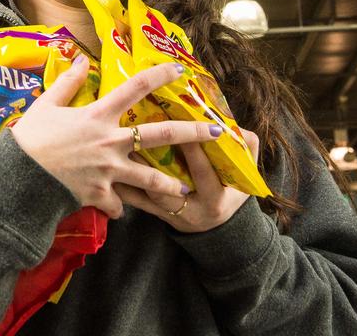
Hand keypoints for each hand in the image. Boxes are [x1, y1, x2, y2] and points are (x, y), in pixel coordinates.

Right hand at [12, 56, 221, 217]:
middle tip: (217, 132)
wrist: (17, 178)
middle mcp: (111, 142)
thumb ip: (66, 82)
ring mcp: (109, 171)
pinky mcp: (100, 194)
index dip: (159, 75)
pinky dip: (119, 207)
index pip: (135, 88)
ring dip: (169, 186)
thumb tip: (78, 58)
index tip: (180, 69)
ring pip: (150, 179)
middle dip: (192, 132)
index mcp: (98, 115)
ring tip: (184, 192)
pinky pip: (117, 204)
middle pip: (161, 134)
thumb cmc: (29, 138)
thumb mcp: (45, 104)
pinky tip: (121, 209)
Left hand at [115, 128, 259, 232]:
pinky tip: (109, 168)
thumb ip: (246, 148)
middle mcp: (190, 211)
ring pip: (146, 194)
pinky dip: (121, 184)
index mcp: (215, 199)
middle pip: (168, 186)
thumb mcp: (244, 175)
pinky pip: (135, 202)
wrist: (217, 231)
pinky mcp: (154, 215)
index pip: (203, 173)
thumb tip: (233, 125)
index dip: (193, 151)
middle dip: (154, 161)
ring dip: (132, 171)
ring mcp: (169, 215)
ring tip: (119, 146)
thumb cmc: (231, 193)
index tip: (182, 125)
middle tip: (140, 132)